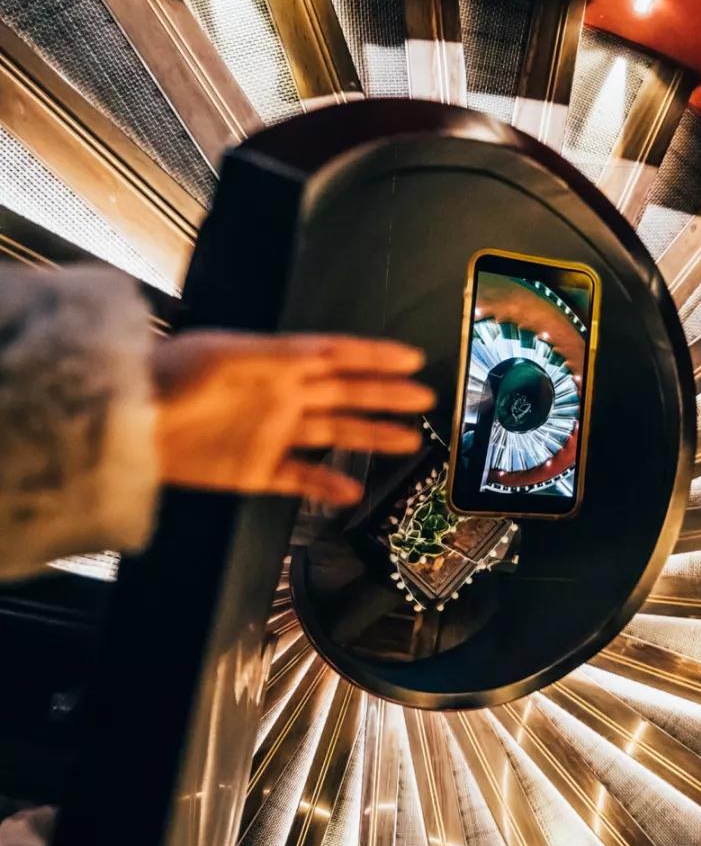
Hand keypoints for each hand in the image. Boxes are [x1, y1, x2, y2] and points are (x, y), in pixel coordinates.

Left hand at [152, 331, 432, 506]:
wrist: (129, 423)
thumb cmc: (172, 377)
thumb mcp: (225, 355)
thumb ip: (279, 357)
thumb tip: (327, 353)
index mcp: (279, 362)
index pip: (339, 355)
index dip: (375, 356)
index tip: (412, 358)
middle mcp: (283, 396)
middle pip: (346, 394)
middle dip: (386, 395)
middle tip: (425, 398)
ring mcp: (272, 433)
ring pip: (334, 434)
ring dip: (371, 436)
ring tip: (409, 440)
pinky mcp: (256, 470)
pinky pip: (301, 478)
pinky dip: (327, 486)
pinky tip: (354, 492)